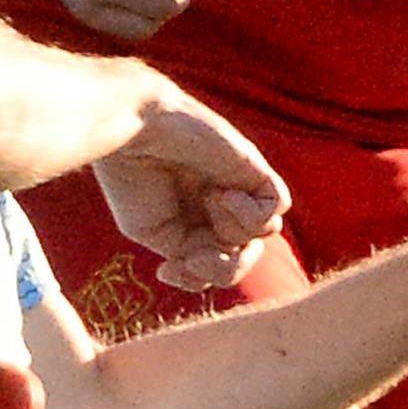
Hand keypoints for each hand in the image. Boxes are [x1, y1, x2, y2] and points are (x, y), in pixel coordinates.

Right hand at [93, 86, 287, 295]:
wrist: (131, 129)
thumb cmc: (133, 178)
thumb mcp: (159, 234)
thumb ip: (195, 256)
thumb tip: (226, 262)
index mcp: (197, 222)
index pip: (219, 266)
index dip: (199, 278)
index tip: (165, 270)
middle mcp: (221, 207)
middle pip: (245, 257)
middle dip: (219, 267)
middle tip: (188, 256)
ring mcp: (240, 187)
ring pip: (264, 235)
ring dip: (233, 232)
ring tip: (206, 200)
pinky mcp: (253, 168)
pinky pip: (276, 206)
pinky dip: (250, 212)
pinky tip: (220, 193)